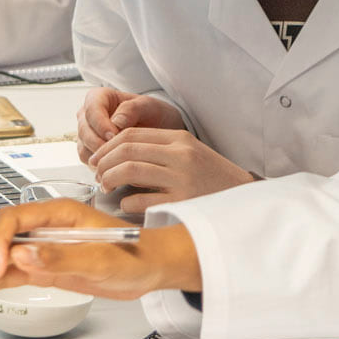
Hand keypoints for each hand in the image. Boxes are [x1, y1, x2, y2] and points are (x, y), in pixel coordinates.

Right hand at [0, 198, 201, 302]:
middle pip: (2, 241)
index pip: (14, 220)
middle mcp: (47, 228)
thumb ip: (61, 256)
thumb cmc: (134, 254)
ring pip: (2, 259)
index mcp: (59, 214)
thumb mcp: (100, 258)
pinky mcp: (46, 266)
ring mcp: (44, 248)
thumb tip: (24, 254)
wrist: (151, 266)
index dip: (0, 242)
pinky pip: (13, 273)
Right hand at [76, 87, 187, 163]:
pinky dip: (101, 166)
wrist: (157, 129)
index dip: (100, 124)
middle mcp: (88, 116)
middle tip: (118, 152)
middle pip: (84, 131)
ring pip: (84, 148)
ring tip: (121, 159)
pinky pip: (90, 162)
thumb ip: (131, 109)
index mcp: (98, 97)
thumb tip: (116, 122)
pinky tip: (118, 165)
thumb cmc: (151, 113)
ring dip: (100, 157)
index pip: (91, 109)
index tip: (113, 135)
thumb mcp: (147, 106)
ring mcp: (88, 135)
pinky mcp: (90, 151)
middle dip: (100, 143)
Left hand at [91, 128, 255, 211]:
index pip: (133, 134)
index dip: (108, 145)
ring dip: (110, 178)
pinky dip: (127, 201)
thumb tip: (119, 154)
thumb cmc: (212, 177)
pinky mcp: (182, 201)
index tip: (97, 157)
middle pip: (128, 150)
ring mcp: (181, 178)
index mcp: (179, 139)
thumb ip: (160, 149)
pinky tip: (125, 203)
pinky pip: (142, 199)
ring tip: (105, 186)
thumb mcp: (190, 152)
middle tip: (97, 173)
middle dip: (104, 162)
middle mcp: (180, 155)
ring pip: (131, 170)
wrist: (242, 196)